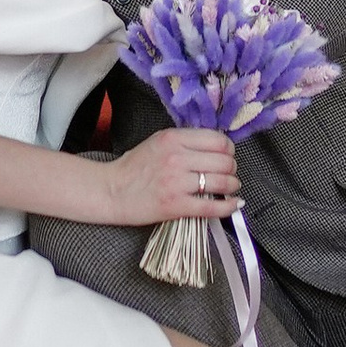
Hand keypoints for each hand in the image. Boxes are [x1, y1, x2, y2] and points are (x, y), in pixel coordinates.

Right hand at [98, 126, 242, 226]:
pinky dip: (229, 207)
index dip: (229, 150)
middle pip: (224, 161)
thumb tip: (216, 147)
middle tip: (229, 174)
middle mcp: (177, 158)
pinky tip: (234, 204)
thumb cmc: (134, 167)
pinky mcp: (176, 206)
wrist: (111, 191)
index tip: (227, 156)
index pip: (218, 140)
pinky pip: (212, 207)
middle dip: (232, 169)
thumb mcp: (158, 142)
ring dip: (232, 186)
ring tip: (230, 188)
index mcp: (173, 139)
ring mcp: (177, 183)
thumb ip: (185, 141)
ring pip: (222, 182)